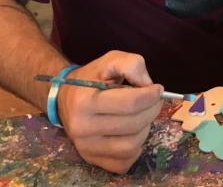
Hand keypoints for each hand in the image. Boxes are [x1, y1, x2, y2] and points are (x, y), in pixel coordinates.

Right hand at [56, 50, 163, 173]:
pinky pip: (124, 162)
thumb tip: (148, 85)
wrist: (65, 98)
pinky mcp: (91, 159)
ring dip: (146, 128)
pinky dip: (136, 148)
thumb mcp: (110, 60)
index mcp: (85, 101)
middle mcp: (82, 127)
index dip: (151, 95)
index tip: (157, 89)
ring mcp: (86, 147)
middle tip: (155, 101)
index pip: (130, 103)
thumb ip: (131, 64)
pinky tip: (133, 132)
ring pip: (131, 145)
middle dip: (152, 110)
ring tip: (143, 115)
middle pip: (134, 124)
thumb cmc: (92, 78)